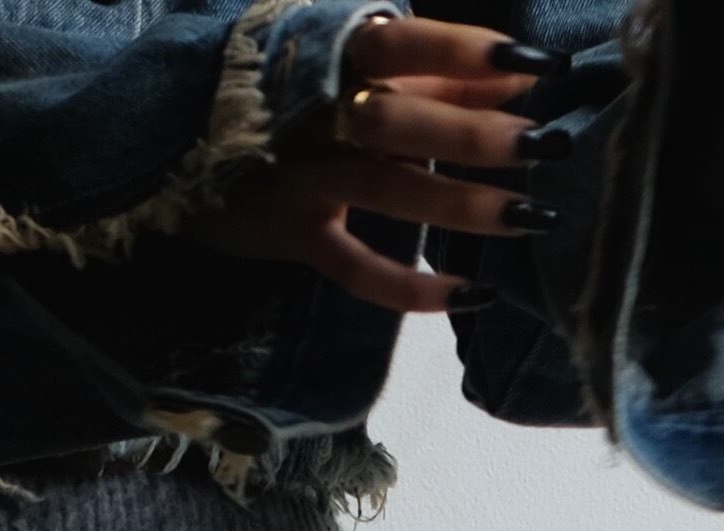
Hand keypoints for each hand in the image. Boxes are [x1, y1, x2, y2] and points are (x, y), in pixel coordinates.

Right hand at [181, 18, 539, 319]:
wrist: (179, 141)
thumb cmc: (289, 95)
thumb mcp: (350, 67)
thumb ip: (429, 70)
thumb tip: (515, 72)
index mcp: (331, 54)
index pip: (402, 42)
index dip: (467, 50)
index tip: (537, 64)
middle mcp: (315, 112)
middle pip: (401, 118)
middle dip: (476, 132)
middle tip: (544, 145)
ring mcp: (300, 176)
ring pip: (385, 190)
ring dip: (461, 203)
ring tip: (528, 215)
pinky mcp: (291, 234)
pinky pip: (354, 267)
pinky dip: (410, 286)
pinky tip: (468, 296)